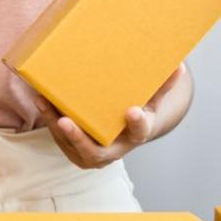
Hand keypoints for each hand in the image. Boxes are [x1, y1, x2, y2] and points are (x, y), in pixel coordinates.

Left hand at [38, 64, 188, 170]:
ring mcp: (92, 155)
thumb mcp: (151, 102)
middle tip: (67, 121)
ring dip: (56, 125)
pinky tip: (41, 101)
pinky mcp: (75, 150)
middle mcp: (114, 151)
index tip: (133, 110)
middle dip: (79, 137)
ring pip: (71, 144)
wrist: (121, 133)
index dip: (137, 122)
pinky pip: (60, 138)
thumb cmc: (136, 112)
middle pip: (96, 151)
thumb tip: (179, 65)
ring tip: (45, 102)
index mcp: (136, 135)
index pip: (140, 131)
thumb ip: (161, 86)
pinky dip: (50, 120)